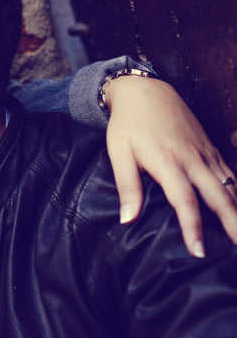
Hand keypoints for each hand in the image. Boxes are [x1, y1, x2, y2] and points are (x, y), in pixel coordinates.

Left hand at [104, 75, 236, 256]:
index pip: (185, 201)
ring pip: (230, 186)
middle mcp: (193, 158)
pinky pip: (231, 173)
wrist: (144, 90)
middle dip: (232, 225)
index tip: (199, 252)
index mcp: (167, 161)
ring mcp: (206, 152)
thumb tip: (127, 220)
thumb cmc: (127, 124)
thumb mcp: (118, 152)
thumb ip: (127, 186)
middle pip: (219, 196)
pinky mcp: (211, 148)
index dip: (193, 228)